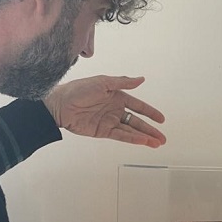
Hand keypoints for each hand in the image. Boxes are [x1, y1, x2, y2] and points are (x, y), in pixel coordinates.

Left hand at [44, 75, 166, 148]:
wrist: (59, 104)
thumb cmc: (78, 89)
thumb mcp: (103, 82)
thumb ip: (123, 82)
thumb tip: (141, 79)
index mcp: (117, 96)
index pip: (138, 106)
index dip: (150, 113)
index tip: (161, 119)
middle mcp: (115, 110)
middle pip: (137, 122)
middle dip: (150, 130)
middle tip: (162, 137)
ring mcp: (109, 121)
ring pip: (131, 131)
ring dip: (144, 137)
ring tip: (156, 142)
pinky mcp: (103, 131)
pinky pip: (121, 136)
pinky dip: (132, 139)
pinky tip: (142, 141)